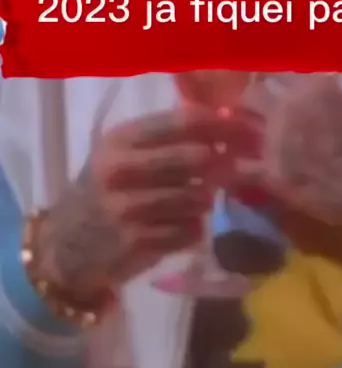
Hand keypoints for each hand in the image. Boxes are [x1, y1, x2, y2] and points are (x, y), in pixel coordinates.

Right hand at [35, 106, 257, 301]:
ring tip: (201, 200)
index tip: (250, 129)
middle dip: (223, 164)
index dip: (222, 124)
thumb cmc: (105, 191)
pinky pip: (188, 231)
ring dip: (207, 200)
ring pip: (196, 197)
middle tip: (236, 169)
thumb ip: (167, 138)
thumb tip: (228, 121)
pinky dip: (195, 229)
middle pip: (194, 158)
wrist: (65, 246)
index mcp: (121, 139)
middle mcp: (121, 168)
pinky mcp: (136, 242)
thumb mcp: (123, 154)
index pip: (182, 121)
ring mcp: (128, 207)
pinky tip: (185, 226)